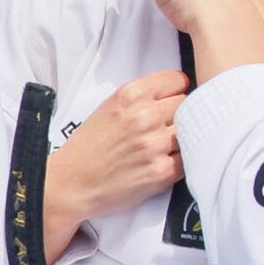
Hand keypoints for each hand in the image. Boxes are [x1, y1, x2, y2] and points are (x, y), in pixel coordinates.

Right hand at [42, 72, 189, 255]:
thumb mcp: (109, 107)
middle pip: (187, 105)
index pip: (178, 80)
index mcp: (131, 95)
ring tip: (161, 147)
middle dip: (178, 115)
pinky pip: (188, 159)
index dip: (175, 92)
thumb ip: (141, 98)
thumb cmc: (89, 147)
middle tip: (163, 128)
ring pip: (191, 131)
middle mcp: (145, 116)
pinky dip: (179, 162)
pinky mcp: (162, 171)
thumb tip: (176, 95)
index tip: (170, 102)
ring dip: (180, 139)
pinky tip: (162, 163)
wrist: (72, 183)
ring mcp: (155, 144)